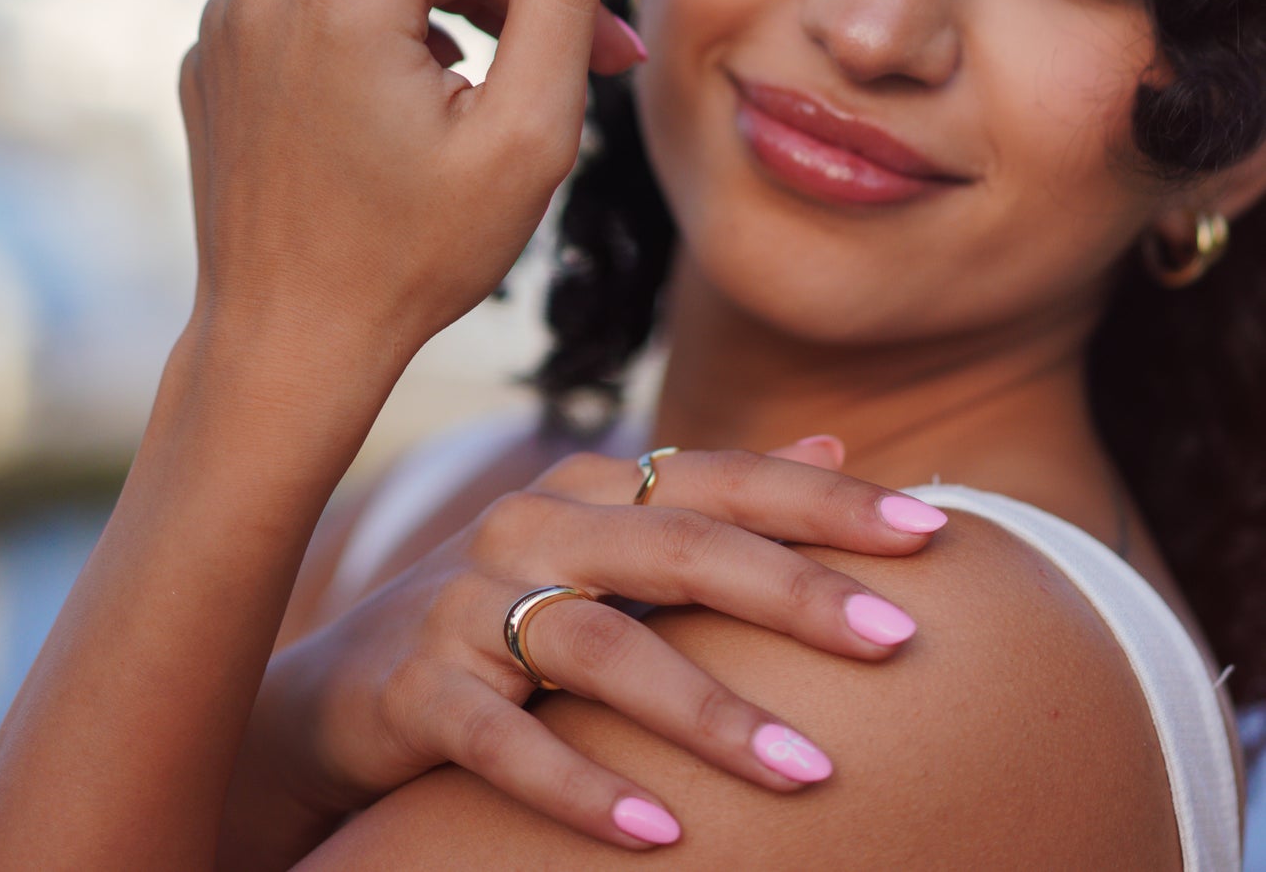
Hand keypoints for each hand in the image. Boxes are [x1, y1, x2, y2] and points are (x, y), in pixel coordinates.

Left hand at [178, 0, 638, 387]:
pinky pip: (326, 10)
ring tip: (509, 97)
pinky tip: (422, 108)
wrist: (288, 344)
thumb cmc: (416, 256)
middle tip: (605, 54)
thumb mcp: (526, 132)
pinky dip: (388, 37)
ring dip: (458, 15)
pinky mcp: (222, 54)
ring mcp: (235, 18)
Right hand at [238, 439, 946, 853]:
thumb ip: (714, 497)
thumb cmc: (501, 614)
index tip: (933, 529)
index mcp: (590, 487)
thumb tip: (833, 439)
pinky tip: (660, 838)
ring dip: (707, 712)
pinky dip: (581, 784)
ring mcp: (468, 604)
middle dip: (793, 590)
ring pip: (602, 646)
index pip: (723, 478)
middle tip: (901, 638)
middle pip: (677, 546)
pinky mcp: (418, 689)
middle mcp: (534, 525)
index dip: (826, 499)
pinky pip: (504, 738)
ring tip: (809, 772)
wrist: (337, 689)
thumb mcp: (605, 544)